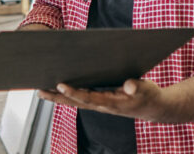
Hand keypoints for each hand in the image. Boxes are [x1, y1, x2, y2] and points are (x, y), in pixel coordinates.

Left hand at [39, 78, 166, 122]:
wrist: (153, 108)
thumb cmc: (149, 97)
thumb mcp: (147, 90)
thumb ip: (138, 87)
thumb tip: (130, 86)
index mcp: (111, 103)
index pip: (88, 98)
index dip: (74, 93)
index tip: (60, 85)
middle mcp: (102, 105)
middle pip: (75, 102)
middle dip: (57, 97)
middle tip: (39, 91)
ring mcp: (100, 104)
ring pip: (75, 101)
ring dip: (58, 97)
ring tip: (41, 90)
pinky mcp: (101, 100)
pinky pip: (80, 98)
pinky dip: (68, 95)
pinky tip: (58, 89)